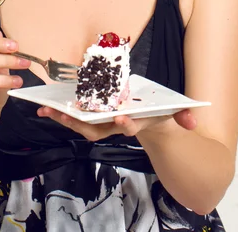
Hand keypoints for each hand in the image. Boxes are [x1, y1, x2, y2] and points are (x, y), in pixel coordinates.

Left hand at [37, 106, 196, 141]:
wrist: (147, 124)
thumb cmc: (157, 114)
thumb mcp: (172, 113)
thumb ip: (182, 116)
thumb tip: (193, 120)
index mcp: (136, 123)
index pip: (130, 127)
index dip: (126, 125)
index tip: (121, 119)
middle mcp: (116, 127)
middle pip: (97, 130)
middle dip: (80, 123)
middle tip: (64, 115)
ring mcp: (103, 125)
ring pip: (81, 126)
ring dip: (64, 120)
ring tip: (46, 110)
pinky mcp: (94, 119)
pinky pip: (75, 119)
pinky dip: (60, 114)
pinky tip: (45, 108)